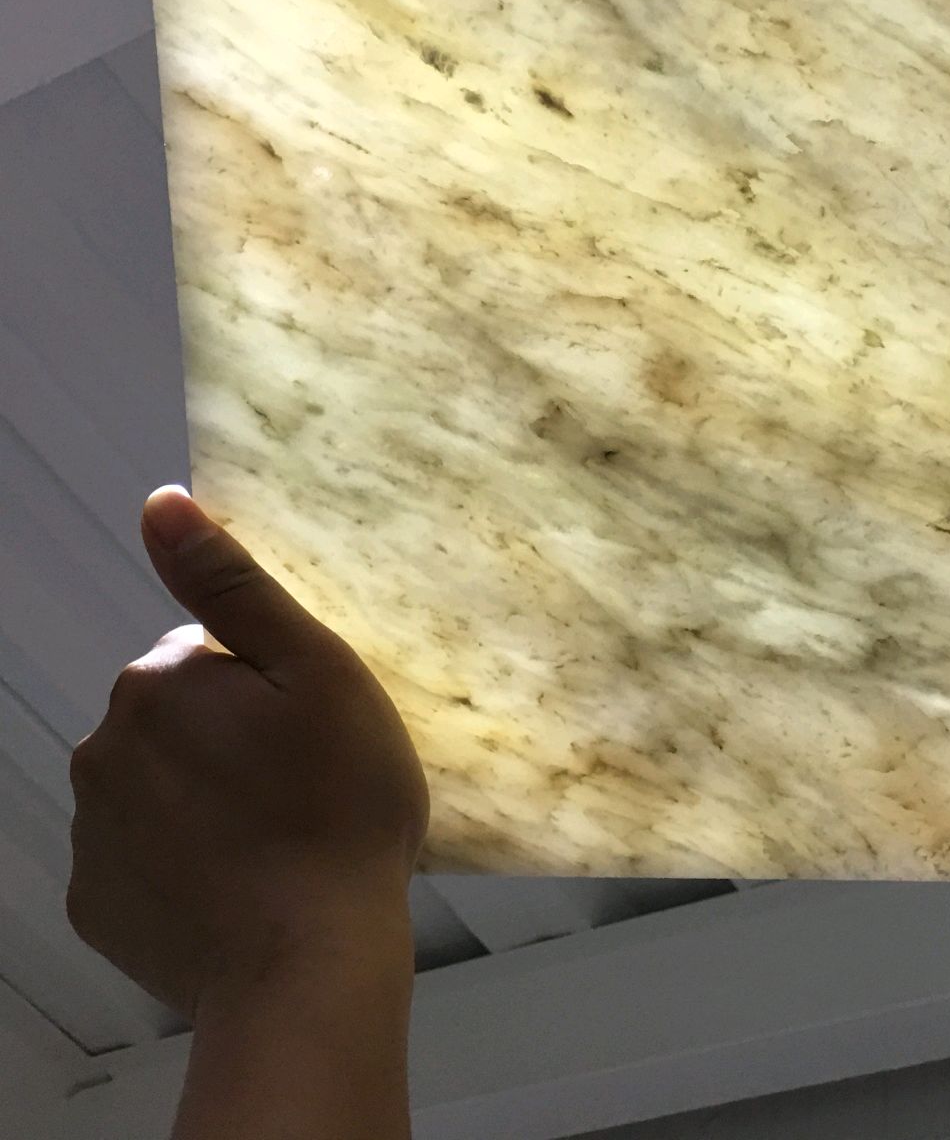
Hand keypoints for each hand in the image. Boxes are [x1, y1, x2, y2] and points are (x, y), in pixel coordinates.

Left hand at [68, 485, 430, 1023]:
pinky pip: (140, 856)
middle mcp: (102, 746)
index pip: (209, 652)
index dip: (269, 686)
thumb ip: (233, 585)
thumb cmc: (336, 809)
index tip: (310, 732)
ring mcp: (92, 831)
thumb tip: (160, 504)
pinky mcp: (96, 904)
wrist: (306, 966)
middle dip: (230, 736)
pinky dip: (181, 862)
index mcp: (159, 681)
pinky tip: (236, 886)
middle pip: (177, 716)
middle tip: (302, 784)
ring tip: (275, 840)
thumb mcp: (317, 673)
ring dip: (204, 796)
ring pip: (156, 784)